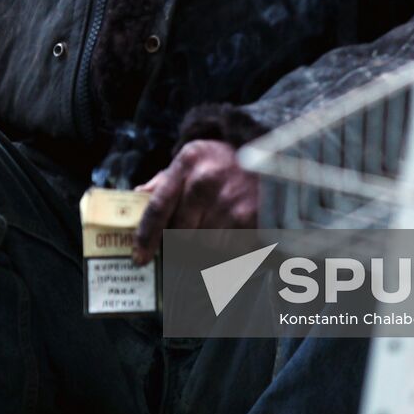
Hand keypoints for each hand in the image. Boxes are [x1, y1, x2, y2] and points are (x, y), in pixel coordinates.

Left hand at [131, 139, 258, 265]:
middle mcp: (206, 180)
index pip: (158, 206)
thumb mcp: (196, 157)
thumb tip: (137, 196)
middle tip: (187, 239)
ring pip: (202, 246)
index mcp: (189, 161)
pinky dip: (227, 250)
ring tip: (216, 230)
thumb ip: (166, 179)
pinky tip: (233, 234)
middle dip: (178, 242)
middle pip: (178, 232)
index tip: (140, 256)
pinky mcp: (251, 220)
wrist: (275, 156)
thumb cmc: (229, 160)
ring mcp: (230, 201)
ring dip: (204, 247)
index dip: (146, 236)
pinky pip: (227, 251)